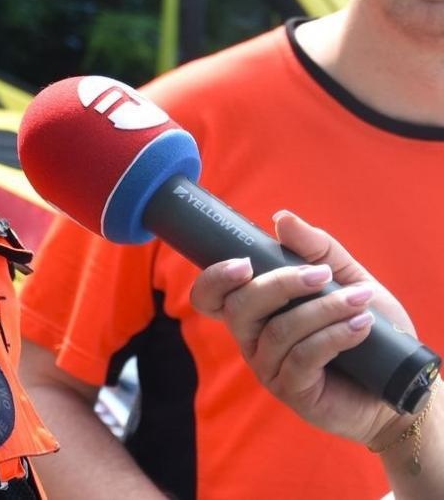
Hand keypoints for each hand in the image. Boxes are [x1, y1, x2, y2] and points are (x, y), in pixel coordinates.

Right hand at [189, 209, 414, 448]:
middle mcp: (252, 340)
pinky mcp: (294, 391)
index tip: (245, 262)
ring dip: (322, 310)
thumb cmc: (366, 325)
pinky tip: (360, 326)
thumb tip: (281, 219)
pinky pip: (303, 358)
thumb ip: (316, 249)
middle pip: (239, 309)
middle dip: (281, 285)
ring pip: (278, 332)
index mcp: (254, 312)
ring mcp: (270, 368)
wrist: (400, 381)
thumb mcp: (346, 277)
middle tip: (323, 274)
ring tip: (360, 300)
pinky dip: (333, 336)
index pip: (209, 297)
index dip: (214, 280)